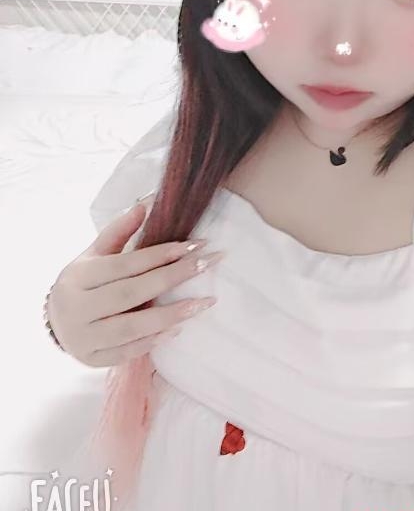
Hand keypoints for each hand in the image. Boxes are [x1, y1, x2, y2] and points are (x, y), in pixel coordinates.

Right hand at [46, 200, 222, 366]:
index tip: (194, 245)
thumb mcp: (96, 253)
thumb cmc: (85, 281)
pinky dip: (154, 340)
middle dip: (173, 278)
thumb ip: (120, 230)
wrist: (55, 320)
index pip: (125, 265)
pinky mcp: (91, 360)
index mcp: (78, 277)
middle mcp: (76, 308)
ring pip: (131, 327)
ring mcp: (82, 338)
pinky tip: (179, 328)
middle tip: (207, 265)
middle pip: (131, 294)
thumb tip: (146, 203)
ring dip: (171, 315)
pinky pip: (128, 352)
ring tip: (203, 302)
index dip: (161, 255)